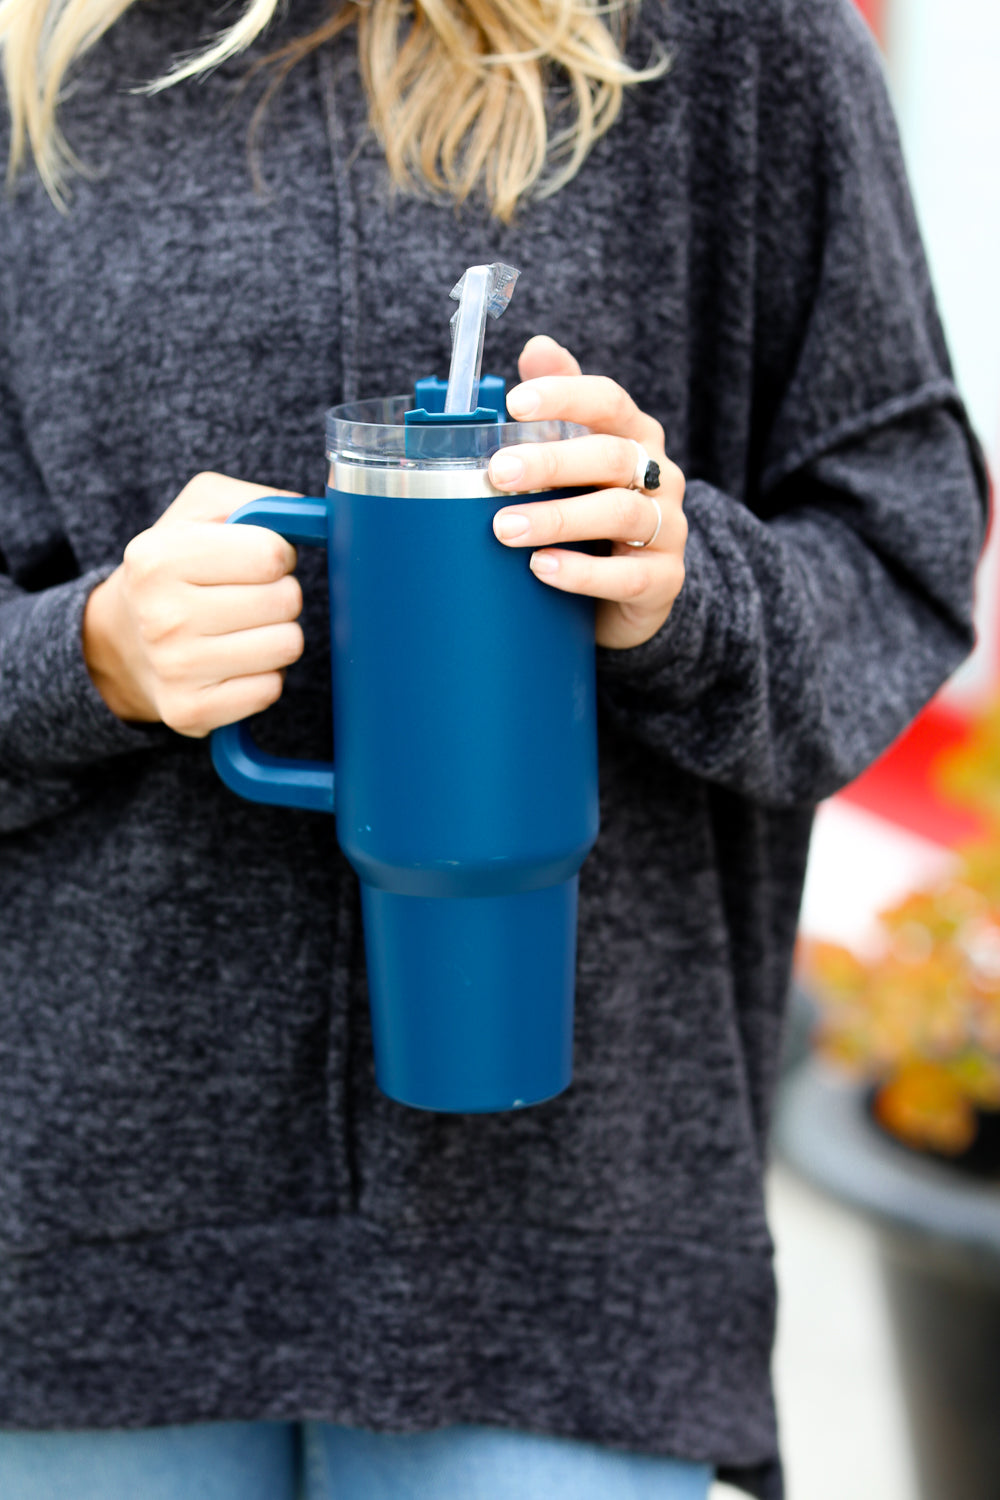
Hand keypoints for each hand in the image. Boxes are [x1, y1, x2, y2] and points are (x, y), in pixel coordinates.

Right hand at [83, 473, 304, 736]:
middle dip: (281, 595)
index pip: (271, 554)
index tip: (256, 561)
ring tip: (244, 629)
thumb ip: (257, 501)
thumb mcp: (200, 511)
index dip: (277, 554)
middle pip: (285, 601)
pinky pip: (271, 689)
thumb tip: (315, 518)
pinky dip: (264, 675)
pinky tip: (235, 663)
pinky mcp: (191, 712)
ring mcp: (175, 669)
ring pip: (287, 645)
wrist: (122, 641)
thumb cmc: (177, 567)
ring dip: (278, 635)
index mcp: (158, 556)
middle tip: (249, 598)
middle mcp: (161, 615)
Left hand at [489, 336, 686, 649]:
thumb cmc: (591, 518)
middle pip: (611, 456)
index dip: (565, 396)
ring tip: (506, 529)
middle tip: (497, 472)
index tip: (515, 403)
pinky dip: (582, 573)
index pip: (608, 401)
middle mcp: (659, 476)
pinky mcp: (665, 580)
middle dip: (551, 461)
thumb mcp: (575, 463)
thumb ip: (559, 410)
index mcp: (634, 437)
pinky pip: (628, 575)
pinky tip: (542, 568)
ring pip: (620, 514)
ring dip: (558, 518)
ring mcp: (667, 528)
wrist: (628, 595)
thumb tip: (537, 346)